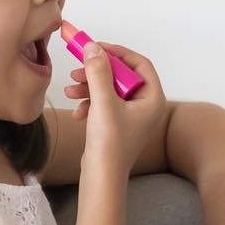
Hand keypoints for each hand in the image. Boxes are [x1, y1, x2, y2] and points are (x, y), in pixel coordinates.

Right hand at [69, 40, 166, 179]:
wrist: (102, 177)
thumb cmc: (110, 144)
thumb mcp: (103, 102)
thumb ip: (98, 71)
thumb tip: (93, 47)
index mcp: (153, 99)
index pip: (139, 64)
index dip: (117, 52)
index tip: (96, 47)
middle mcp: (146, 106)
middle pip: (121, 75)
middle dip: (97, 72)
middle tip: (78, 69)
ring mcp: (132, 116)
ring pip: (110, 89)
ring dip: (89, 87)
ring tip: (71, 90)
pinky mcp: (118, 125)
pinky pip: (104, 104)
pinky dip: (90, 103)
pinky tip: (77, 112)